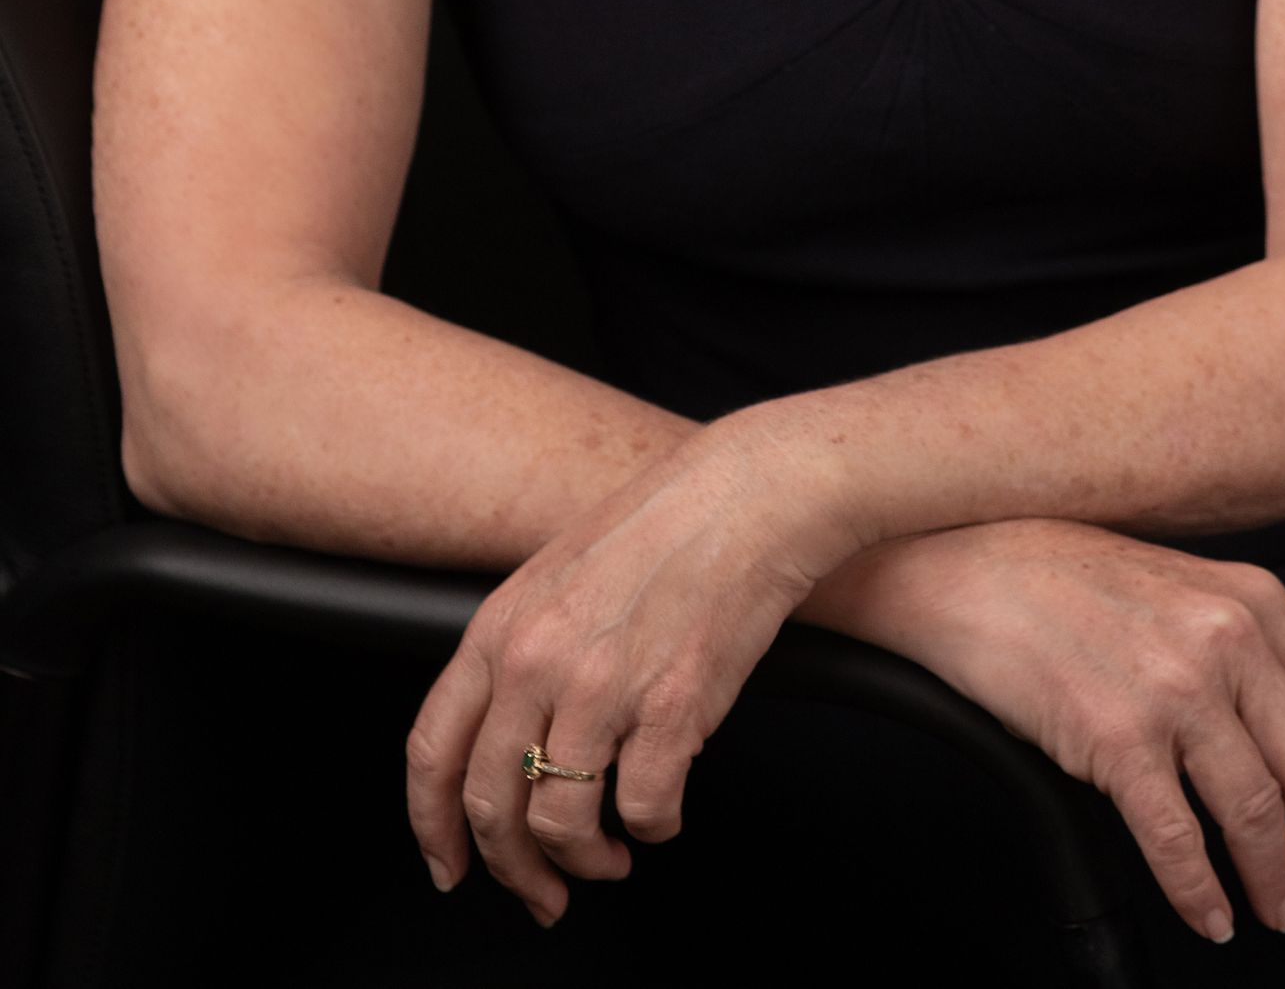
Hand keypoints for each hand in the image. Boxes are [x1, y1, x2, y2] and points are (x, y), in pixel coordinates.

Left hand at [404, 424, 852, 924]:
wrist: (749, 493)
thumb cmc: (665, 527)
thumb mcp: (558, 576)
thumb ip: (519, 652)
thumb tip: (509, 746)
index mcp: (501, 626)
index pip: (433, 750)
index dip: (433, 826)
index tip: (450, 866)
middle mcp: (538, 659)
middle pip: (492, 804)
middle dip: (515, 870)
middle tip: (543, 893)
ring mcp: (603, 685)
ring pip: (562, 824)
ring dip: (584, 862)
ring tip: (610, 857)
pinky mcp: (673, 706)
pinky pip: (646, 809)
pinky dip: (655, 828)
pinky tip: (663, 813)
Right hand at [810, 517, 1284, 944]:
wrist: (966, 568)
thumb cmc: (1061, 577)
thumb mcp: (1179, 584)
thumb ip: (1238, 643)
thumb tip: (1284, 737)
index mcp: (1252, 599)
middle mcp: (1225, 639)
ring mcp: (1173, 688)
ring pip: (1252, 811)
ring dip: (1272, 876)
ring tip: (1277, 909)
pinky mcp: (1118, 737)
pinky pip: (1178, 840)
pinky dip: (1201, 892)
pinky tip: (1210, 914)